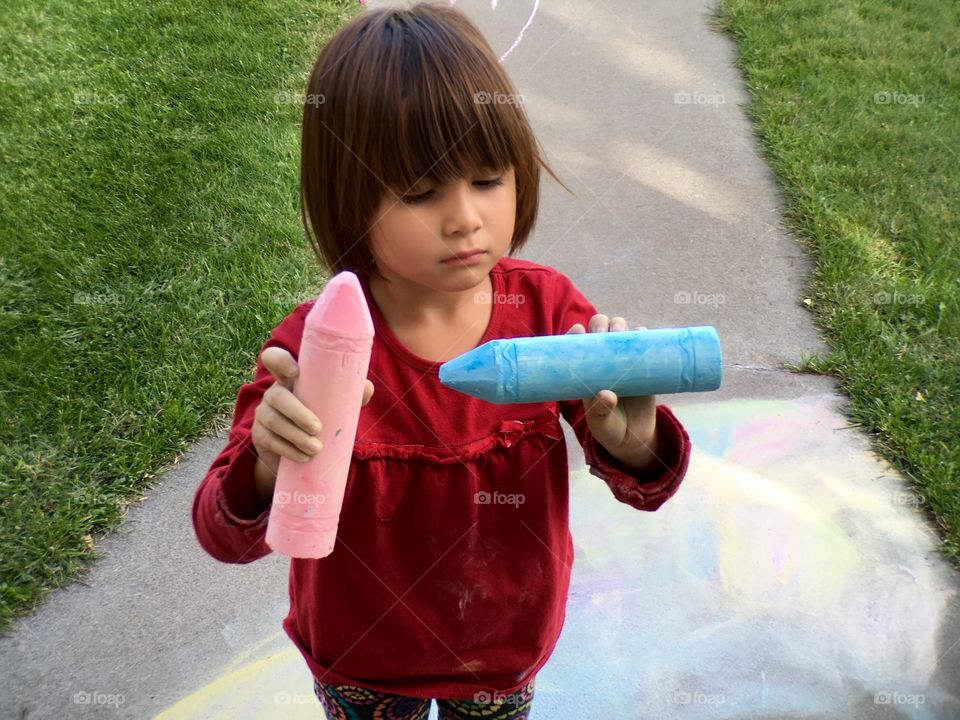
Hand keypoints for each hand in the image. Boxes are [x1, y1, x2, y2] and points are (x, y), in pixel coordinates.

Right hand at [252, 346, 373, 480]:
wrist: (297, 451)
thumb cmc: (320, 418)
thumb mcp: (333, 405)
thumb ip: (349, 395)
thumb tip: (366, 387)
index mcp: (289, 380)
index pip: (274, 360)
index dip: (280, 361)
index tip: (295, 372)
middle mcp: (273, 393)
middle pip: (277, 397)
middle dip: (297, 413)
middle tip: (317, 428)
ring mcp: (264, 414)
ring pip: (274, 421)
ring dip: (295, 436)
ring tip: (316, 448)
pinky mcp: (259, 436)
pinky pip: (270, 441)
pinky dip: (288, 450)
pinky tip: (303, 457)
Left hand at [565, 314, 657, 470]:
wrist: (635, 438)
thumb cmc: (609, 429)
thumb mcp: (600, 424)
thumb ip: (599, 411)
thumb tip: (607, 394)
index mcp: (584, 372)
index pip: (576, 345)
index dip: (574, 334)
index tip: (577, 331)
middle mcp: (602, 361)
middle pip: (598, 331)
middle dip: (598, 325)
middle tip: (601, 333)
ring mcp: (623, 361)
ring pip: (620, 331)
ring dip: (618, 325)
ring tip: (619, 332)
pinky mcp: (643, 365)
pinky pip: (643, 343)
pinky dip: (642, 334)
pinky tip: (641, 334)